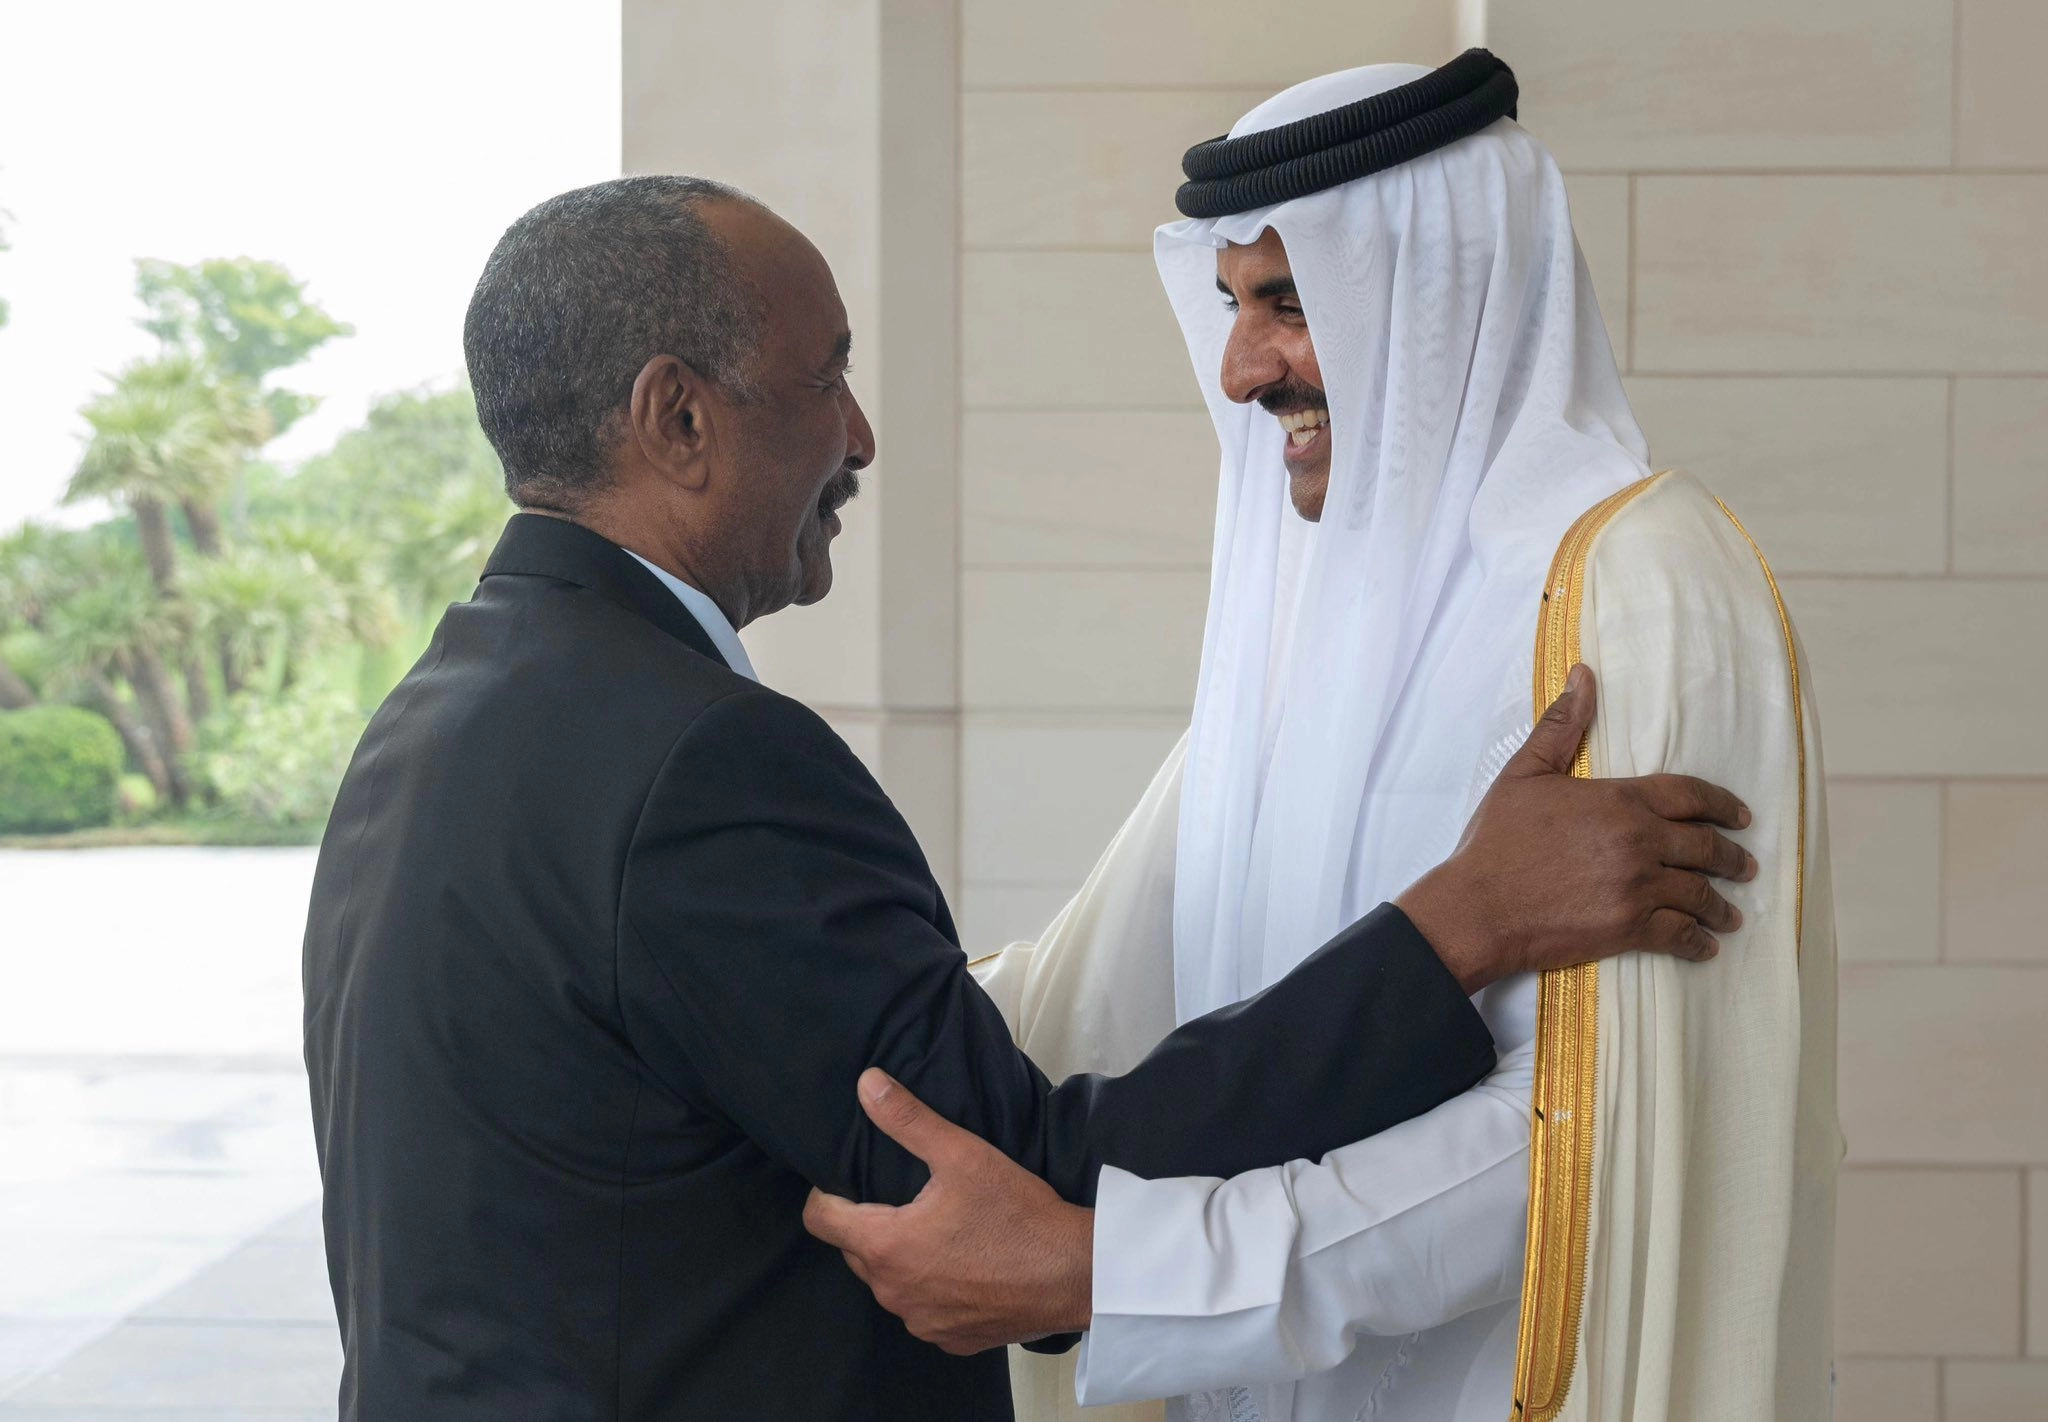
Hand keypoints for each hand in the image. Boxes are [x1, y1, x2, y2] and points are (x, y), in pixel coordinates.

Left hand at [802, 1069, 1092, 1354]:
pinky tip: (965, 1267)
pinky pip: (923, 1310)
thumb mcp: (962, 1154)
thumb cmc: (1018, 1214)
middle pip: (854, 1252)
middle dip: (870, 1224)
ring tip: (940, 1230)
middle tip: (909, 1198)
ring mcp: (921, 1322)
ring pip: (889, 1283)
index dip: (826, 1195)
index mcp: (886, 1246)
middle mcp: (893, 1292)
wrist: (1076, 1275)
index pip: (821, 1221)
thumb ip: (907, 1119)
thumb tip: (867, 1084)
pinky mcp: (949, 1339)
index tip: (848, 1179)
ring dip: (902, 1258)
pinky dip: (933, 1289)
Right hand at [1396, 664, 1756, 992]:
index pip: (1690, 796)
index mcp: (1620, 800)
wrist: (1479, 906)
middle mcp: (1639, 842)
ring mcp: (1638, 887)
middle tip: (1745, 866)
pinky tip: (1706, 945)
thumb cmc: (1497, 839)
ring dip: (1721, 905)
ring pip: (1699, 895)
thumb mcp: (1525, 773)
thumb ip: (1561, 727)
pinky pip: (1680, 935)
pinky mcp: (1629, 929)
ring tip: (1731, 914)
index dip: (1722, 805)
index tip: (1742, 817)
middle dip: (1731, 857)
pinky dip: (1698, 941)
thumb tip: (1583, 676)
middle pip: (1705, 847)